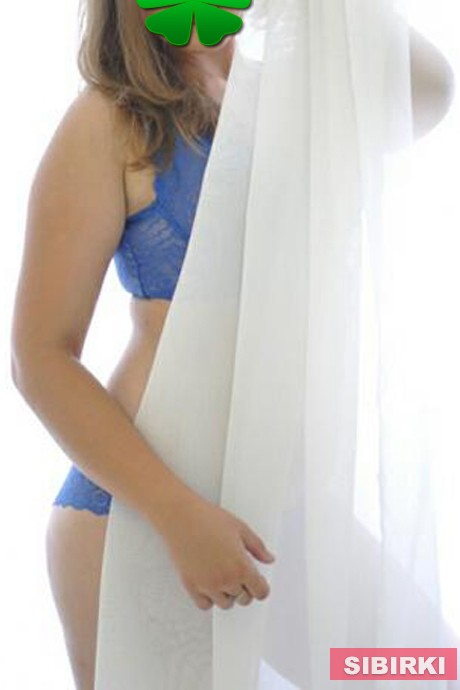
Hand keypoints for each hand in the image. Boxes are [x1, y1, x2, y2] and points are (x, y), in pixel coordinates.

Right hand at [159, 493, 275, 610]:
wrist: (181, 517)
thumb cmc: (208, 518)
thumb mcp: (241, 529)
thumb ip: (258, 547)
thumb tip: (268, 559)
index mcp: (241, 566)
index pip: (261, 592)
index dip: (261, 586)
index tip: (258, 581)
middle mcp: (225, 580)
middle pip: (244, 599)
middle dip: (246, 588)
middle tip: (240, 573)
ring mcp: (207, 585)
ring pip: (226, 603)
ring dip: (228, 594)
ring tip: (224, 576)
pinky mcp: (191, 585)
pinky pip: (205, 605)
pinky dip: (209, 598)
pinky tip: (210, 583)